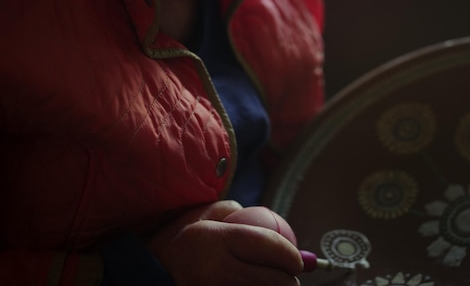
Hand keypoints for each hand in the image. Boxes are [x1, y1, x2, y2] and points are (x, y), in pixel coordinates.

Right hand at [149, 201, 302, 285]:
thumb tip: (279, 225)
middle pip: (272, 279)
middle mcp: (216, 269)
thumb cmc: (181, 241)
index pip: (269, 246)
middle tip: (291, 278)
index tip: (299, 261)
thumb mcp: (205, 216)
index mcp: (217, 240)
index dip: (292, 255)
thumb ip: (240, 213)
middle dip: (289, 281)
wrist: (147, 273)